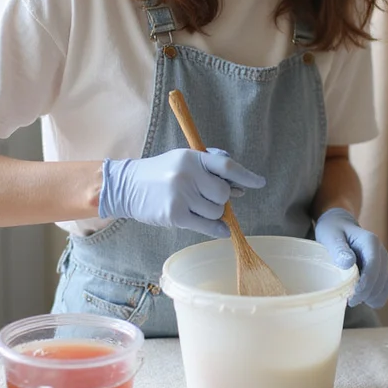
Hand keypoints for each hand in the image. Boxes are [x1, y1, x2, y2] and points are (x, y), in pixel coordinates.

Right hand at [99, 148, 264, 237]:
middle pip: (223, 193)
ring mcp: (181, 195)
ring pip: (217, 211)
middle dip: (222, 198)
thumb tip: (241, 187)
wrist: (128, 186)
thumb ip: (211, 167)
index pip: (227, 166)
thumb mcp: (184, 160)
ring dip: (214, 213)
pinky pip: (206, 226)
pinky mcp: (175, 215)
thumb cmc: (161, 173)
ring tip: (198, 207)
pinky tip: (220, 229)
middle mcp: (188, 175)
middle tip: (208, 197)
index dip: (246, 176)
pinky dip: (217, 229)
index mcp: (193, 158)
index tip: (260, 183)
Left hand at [314, 208, 387, 307]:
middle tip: (349, 301)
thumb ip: (339, 249)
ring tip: (354, 301)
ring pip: (385, 285)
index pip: (374, 264)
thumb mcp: (331, 236)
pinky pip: (384, 288)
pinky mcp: (380, 271)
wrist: (339, 226)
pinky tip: (364, 300)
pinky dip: (376, 297)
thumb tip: (348, 263)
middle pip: (381, 277)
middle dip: (367, 292)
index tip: (354, 295)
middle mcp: (381, 252)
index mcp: (370, 242)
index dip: (366, 282)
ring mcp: (383, 262)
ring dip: (372, 296)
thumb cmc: (333, 230)